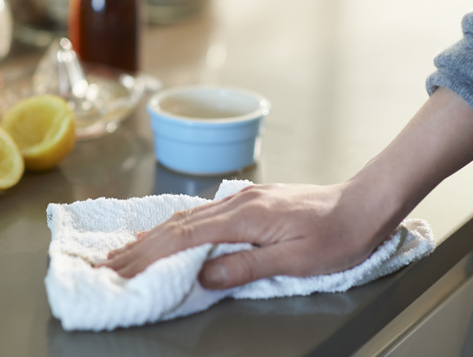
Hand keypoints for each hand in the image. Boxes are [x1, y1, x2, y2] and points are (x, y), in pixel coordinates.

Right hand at [103, 182, 390, 289]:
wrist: (364, 203)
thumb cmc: (338, 235)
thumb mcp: (297, 259)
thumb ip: (248, 265)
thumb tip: (204, 274)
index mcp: (246, 216)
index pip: (185, 237)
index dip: (149, 254)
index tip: (122, 269)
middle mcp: (237, 202)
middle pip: (177, 225)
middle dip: (140, 247)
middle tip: (109, 264)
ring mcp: (242, 198)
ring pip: (186, 216)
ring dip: (153, 236)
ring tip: (126, 250)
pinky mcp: (249, 201)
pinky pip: (202, 213)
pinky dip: (176, 226)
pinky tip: (166, 232)